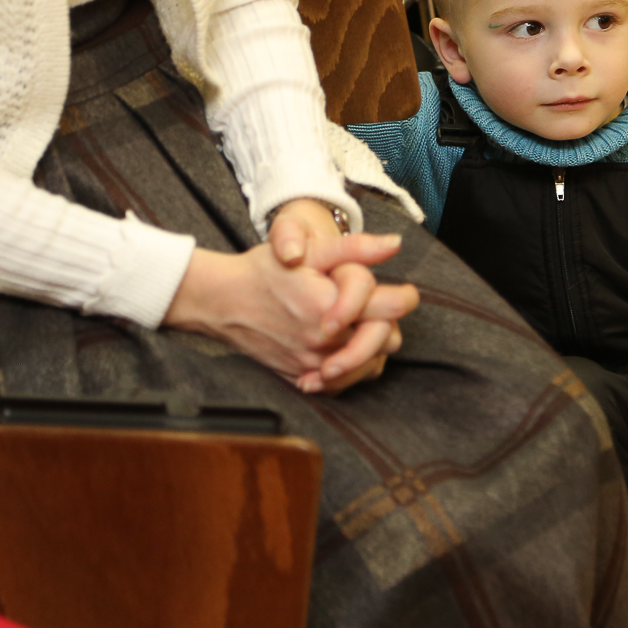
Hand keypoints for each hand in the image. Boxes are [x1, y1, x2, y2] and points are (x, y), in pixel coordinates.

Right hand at [165, 199, 417, 393]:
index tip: (405, 292)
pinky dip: (353, 368)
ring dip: (374, 346)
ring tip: (363, 324)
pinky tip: (346, 348)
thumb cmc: (264, 272)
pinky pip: (345, 384)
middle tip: (380, 306)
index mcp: (330, 306)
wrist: (222, 302)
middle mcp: (324, 341)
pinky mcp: (302, 378)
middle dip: (388, 322)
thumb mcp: (310, 251)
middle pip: (386, 340)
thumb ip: (356, 248)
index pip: (391, 309)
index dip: (406, 297)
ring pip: (370, 366)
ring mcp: (313, 364)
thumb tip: (395, 243)